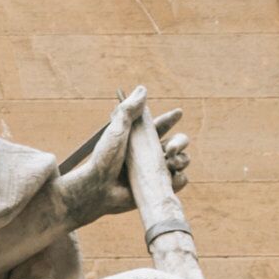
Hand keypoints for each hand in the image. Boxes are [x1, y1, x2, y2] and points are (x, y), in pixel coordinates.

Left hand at [55, 88, 188, 224]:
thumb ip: (128, 111)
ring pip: (182, 160)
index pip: (161, 126)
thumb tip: (142, 89)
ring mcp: (155, 172)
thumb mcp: (115, 131)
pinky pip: (180, 181)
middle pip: (178, 142)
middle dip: (181, 141)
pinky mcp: (158, 188)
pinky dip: (180, 177)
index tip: (177, 112)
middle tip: (171, 148)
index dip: (170, 119)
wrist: (96, 189)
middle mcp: (150, 155)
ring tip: (170, 161)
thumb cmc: (102, 160)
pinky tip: (173, 175)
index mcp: (140, 140)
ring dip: (182, 159)